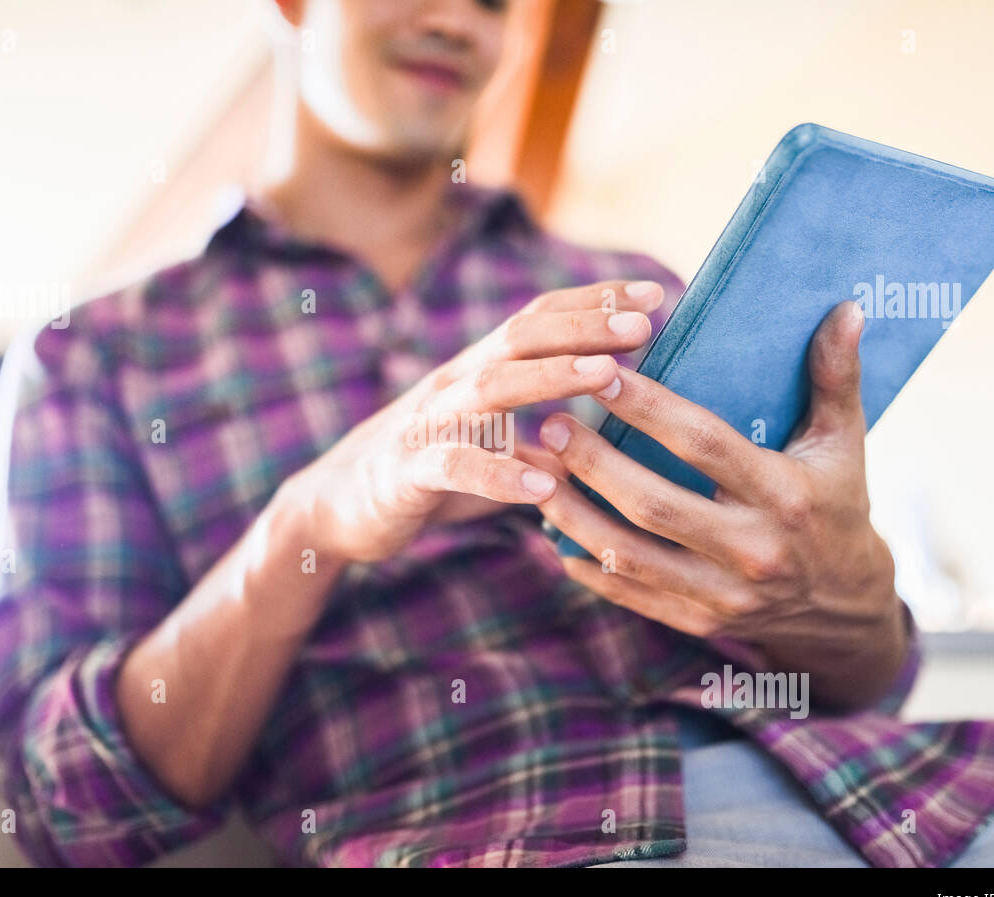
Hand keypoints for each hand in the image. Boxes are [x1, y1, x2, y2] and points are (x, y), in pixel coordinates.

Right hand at [287, 280, 665, 563]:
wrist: (338, 505)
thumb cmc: (432, 472)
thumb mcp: (497, 445)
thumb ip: (551, 437)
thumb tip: (623, 436)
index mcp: (479, 373)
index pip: (539, 319)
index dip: (594, 302)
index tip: (656, 294)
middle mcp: (454, 385)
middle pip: (521, 337)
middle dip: (584, 327)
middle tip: (643, 324)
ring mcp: (428, 424)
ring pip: (492, 388)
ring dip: (553, 378)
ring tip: (607, 375)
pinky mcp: (405, 472)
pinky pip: (454, 467)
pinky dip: (498, 473)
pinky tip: (541, 485)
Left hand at [536, 301, 907, 708]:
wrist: (849, 610)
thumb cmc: (838, 506)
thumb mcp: (845, 444)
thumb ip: (836, 377)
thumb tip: (845, 307)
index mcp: (784, 495)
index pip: (704, 444)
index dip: (649, 408)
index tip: (603, 372)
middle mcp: (753, 549)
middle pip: (654, 504)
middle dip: (594, 463)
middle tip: (551, 424)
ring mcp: (723, 594)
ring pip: (629, 555)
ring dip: (574, 515)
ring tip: (536, 476)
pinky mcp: (699, 621)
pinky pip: (630, 594)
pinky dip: (588, 564)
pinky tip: (554, 532)